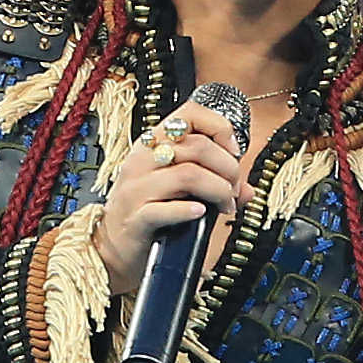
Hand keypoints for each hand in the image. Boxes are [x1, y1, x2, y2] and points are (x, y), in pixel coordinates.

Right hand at [93, 98, 247, 295]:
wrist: (113, 248)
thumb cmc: (148, 213)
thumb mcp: (178, 189)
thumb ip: (212, 182)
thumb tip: (248, 190)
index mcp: (153, 144)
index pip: (190, 113)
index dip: (219, 127)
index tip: (234, 152)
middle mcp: (143, 160)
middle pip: (197, 147)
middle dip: (228, 169)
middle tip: (234, 190)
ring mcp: (137, 189)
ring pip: (188, 175)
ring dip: (218, 190)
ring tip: (224, 206)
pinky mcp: (136, 218)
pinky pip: (166, 209)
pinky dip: (190, 210)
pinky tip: (200, 214)